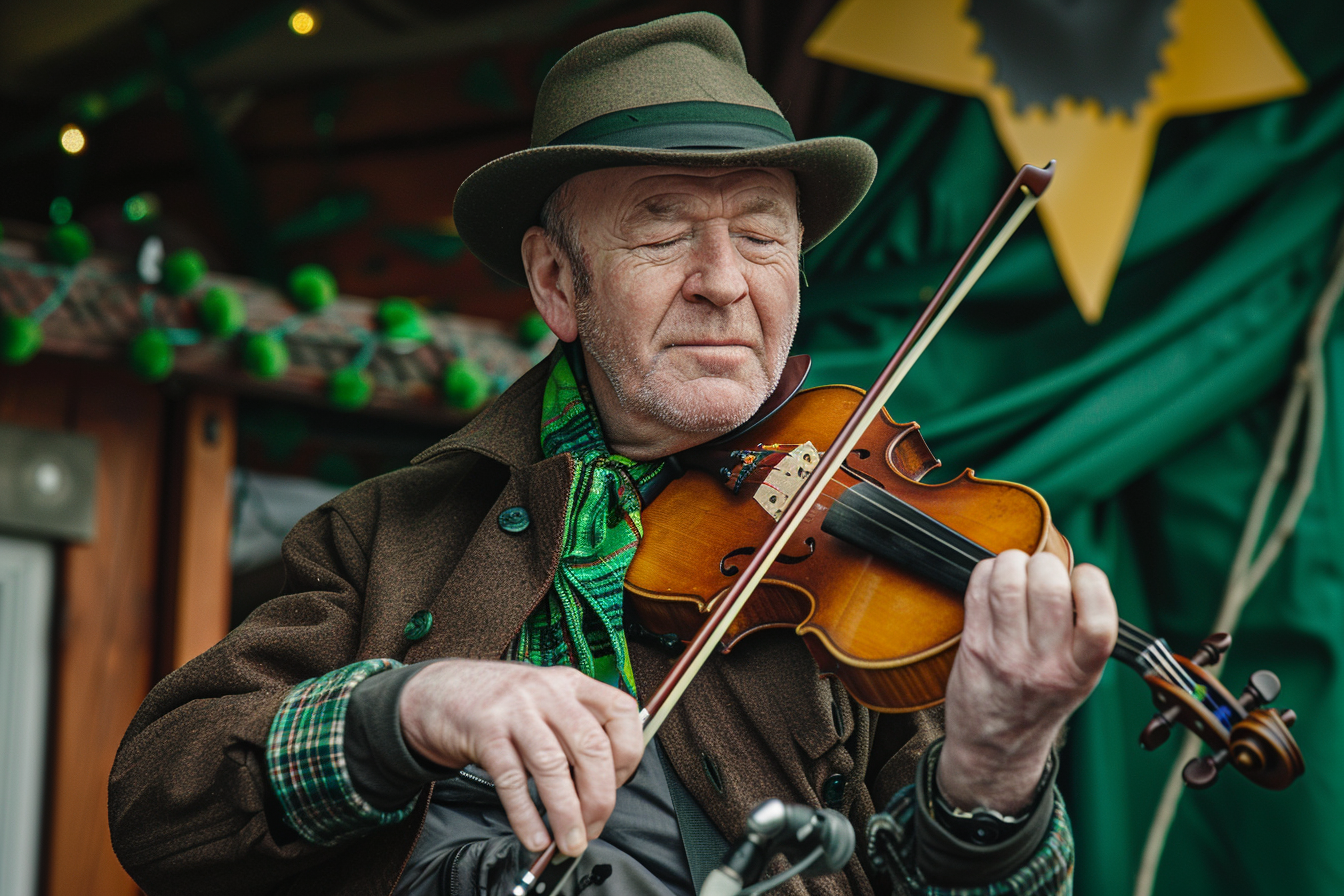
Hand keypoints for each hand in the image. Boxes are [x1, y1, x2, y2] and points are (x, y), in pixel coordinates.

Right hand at [399, 659, 642, 856]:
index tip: (618, 784)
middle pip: (591, 746)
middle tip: (595, 826)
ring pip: (552, 766)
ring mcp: (516, 711)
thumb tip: (604, 787)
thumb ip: (577, 730)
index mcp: (572, 683)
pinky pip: (512, 781)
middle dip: (600, 797)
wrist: (442, 692)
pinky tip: (535, 836)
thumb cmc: (503, 703)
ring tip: (570, 842)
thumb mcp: (548, 700)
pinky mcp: (485, 733)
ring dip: (566, 813)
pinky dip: (526, 815)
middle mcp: (548, 692)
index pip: (621, 712)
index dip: (628, 754)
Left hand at [939, 550, 1116, 812]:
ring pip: (1008, 582)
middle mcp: (1045, 665)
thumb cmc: (1041, 701)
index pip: (1098, 620)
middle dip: (1047, 563)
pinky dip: (987, 571)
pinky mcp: (973, 647)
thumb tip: (1070, 570)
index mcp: (1082, 671)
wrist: (995, 747)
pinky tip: (994, 578)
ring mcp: (1005, 656)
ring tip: (1016, 568)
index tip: (1082, 577)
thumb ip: (1083, 632)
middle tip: (1043, 569)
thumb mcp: (1080, 677)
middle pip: (1048, 588)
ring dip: (1013, 561)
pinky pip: (978, 589)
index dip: (1092, 583)